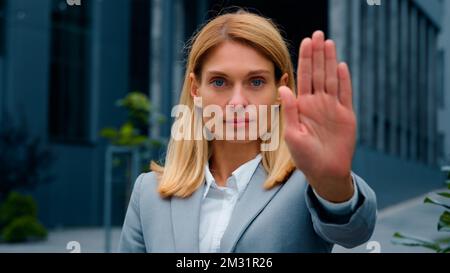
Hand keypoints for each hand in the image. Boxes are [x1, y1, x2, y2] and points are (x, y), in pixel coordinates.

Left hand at [279, 31, 355, 202]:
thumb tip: (284, 87)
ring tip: (329, 43)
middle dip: (318, 54)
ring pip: (331, 79)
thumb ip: (290, 110)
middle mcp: (317, 103)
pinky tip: (341, 66)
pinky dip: (344, 80)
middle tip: (318, 34)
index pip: (304, 77)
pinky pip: (345, 94)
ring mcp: (332, 108)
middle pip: (318, 73)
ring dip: (330, 61)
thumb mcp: (293, 134)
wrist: (325, 172)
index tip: (306, 42)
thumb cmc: (305, 157)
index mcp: (303, 106)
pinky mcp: (346, 115)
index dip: (306, 60)